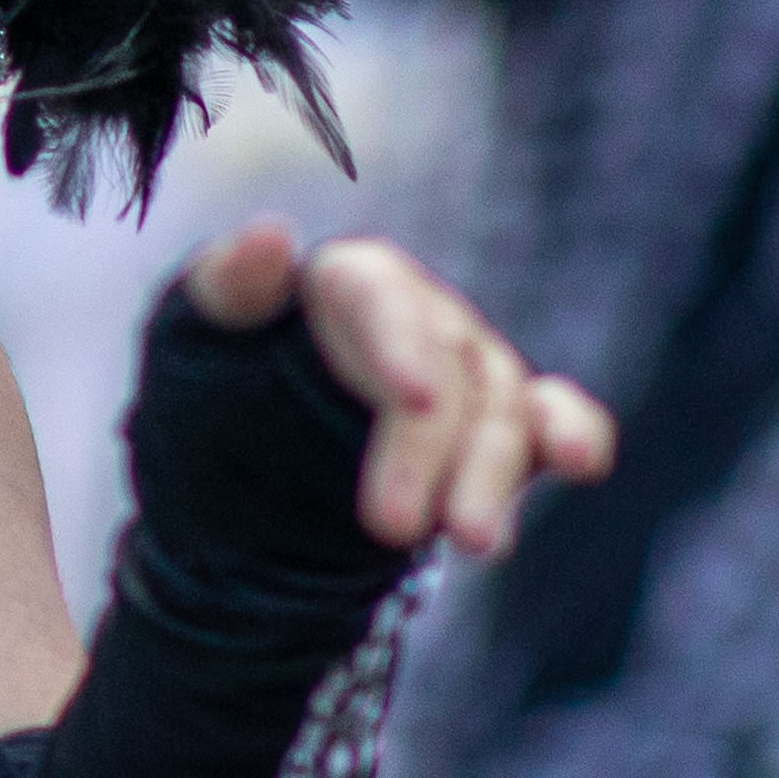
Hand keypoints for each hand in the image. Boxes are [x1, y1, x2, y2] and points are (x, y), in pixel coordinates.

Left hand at [185, 221, 611, 556]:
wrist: (245, 472)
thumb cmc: (215, 385)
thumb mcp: (199, 338)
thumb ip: (231, 288)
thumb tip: (270, 233)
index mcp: (351, 281)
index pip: (383, 302)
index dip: (402, 347)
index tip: (413, 400)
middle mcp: (422, 316)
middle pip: (446, 373)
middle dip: (431, 453)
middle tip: (393, 528)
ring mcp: (467, 370)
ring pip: (502, 412)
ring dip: (492, 478)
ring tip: (476, 544)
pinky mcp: (498, 426)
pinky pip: (553, 419)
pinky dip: (573, 434)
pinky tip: (579, 461)